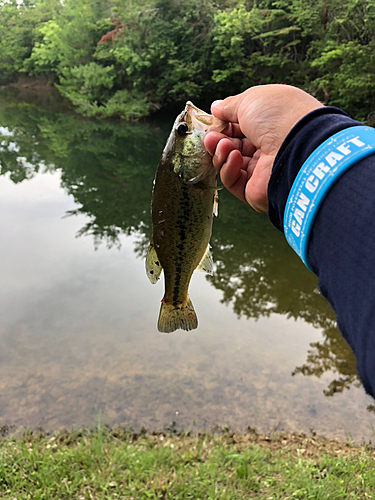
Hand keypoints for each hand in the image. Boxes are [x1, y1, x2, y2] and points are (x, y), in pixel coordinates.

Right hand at [204, 84, 322, 211]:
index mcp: (271, 124)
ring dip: (221, 152)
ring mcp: (261, 170)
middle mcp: (268, 147)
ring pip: (229, 163)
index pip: (241, 126)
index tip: (213, 121)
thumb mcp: (250, 100)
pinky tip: (234, 157)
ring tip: (223, 145)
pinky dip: (228, 168)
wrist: (295, 146)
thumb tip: (216, 107)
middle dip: (218, 140)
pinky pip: (233, 181)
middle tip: (211, 137)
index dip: (224, 124)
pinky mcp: (254, 190)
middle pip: (233, 145)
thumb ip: (229, 106)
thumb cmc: (278, 116)